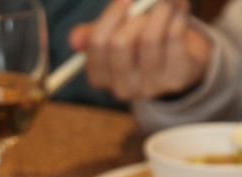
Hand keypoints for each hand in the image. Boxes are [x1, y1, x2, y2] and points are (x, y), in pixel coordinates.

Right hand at [69, 0, 211, 100]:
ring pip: (149, 39)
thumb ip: (92, 34)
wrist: (182, 62)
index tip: (126, 0)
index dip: (111, 16)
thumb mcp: (113, 38)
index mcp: (99, 77)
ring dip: (161, 12)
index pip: (97, 43)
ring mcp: (150, 87)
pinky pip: (174, 39)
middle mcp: (121, 88)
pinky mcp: (177, 79)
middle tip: (148, 4)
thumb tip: (75, 39)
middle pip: (120, 43)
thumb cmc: (141, 44)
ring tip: (166, 6)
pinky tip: (179, 15)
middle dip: (136, 15)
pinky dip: (178, 19)